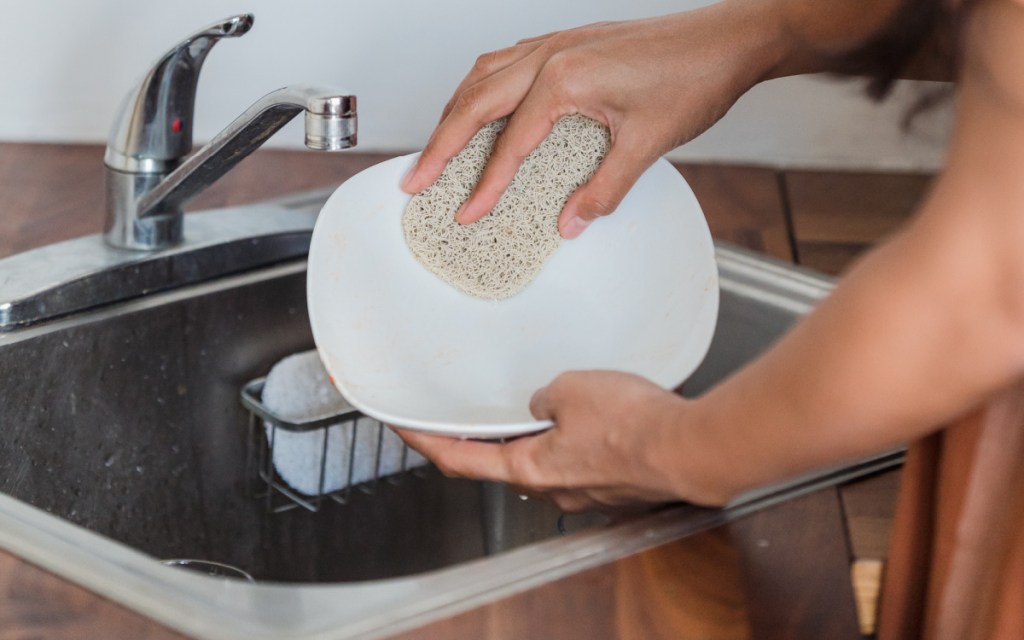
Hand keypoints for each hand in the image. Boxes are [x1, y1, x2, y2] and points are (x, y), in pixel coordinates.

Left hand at [396, 370, 713, 512]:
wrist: (688, 449)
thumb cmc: (632, 425)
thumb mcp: (570, 388)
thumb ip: (544, 396)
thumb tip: (542, 405)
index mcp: (529, 469)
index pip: (460, 459)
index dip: (426, 442)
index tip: (404, 429)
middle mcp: (553, 489)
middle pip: (501, 464)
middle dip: (485, 440)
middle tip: (470, 416)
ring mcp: (584, 491)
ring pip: (545, 462)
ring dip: (534, 438)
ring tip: (538, 407)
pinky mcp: (612, 485)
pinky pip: (580, 460)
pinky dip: (570, 440)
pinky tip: (588, 417)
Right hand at [400, 4, 783, 237]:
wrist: (728, 38)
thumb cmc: (693, 77)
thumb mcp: (647, 143)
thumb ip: (603, 189)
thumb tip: (570, 223)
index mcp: (564, 78)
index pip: (508, 142)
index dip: (484, 185)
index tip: (466, 213)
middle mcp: (550, 54)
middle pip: (473, 103)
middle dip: (439, 146)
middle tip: (415, 181)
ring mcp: (556, 43)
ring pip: (483, 76)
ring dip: (454, 114)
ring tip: (437, 150)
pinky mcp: (567, 43)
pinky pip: (505, 63)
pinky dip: (481, 90)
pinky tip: (482, 109)